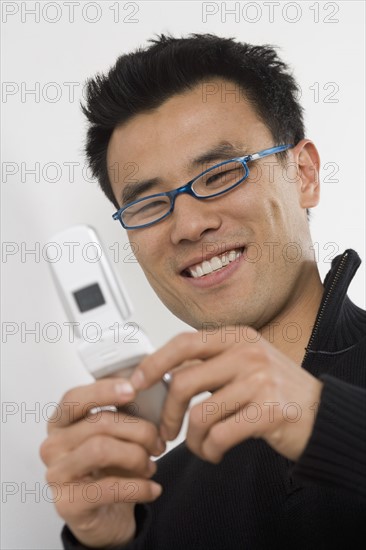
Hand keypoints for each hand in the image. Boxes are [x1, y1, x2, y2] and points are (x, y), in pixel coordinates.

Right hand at [40, 378, 164, 547]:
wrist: (107, 516)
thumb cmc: (110, 468)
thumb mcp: (116, 436)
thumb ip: (122, 413)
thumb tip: (144, 389)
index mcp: (61, 422)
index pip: (74, 398)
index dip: (103, 391)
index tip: (132, 389)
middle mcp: (53, 446)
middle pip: (98, 423)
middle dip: (138, 430)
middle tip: (158, 443)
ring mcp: (57, 475)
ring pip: (101, 449)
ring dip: (136, 456)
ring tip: (151, 466)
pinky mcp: (68, 504)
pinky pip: (109, 488)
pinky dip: (139, 487)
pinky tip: (153, 488)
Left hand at [130, 329, 322, 462]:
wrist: (322, 414)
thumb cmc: (277, 390)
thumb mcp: (246, 364)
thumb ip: (211, 364)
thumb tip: (163, 375)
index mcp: (237, 337)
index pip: (184, 343)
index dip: (154, 364)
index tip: (136, 384)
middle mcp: (247, 354)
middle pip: (184, 382)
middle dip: (166, 414)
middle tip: (165, 432)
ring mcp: (259, 381)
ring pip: (200, 415)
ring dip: (193, 441)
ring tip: (202, 447)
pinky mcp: (268, 411)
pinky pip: (220, 436)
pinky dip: (210, 451)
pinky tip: (216, 453)